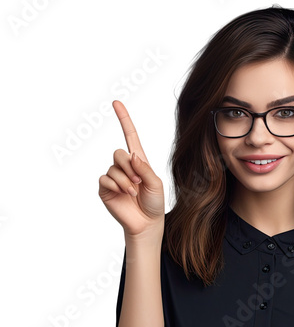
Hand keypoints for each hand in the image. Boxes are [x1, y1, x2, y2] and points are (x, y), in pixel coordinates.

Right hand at [98, 100, 164, 238]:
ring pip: (113, 168)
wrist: (147, 223)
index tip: (116, 102)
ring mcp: (113, 177)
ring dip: (125, 180)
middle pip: (118, 152)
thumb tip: (132, 155)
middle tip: (138, 182)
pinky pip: (105, 179)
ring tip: (133, 192)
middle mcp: (124, 167)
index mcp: (139, 161)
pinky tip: (124, 194)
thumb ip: (145, 168)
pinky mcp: (105, 189)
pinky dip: (116, 186)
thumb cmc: (154, 203)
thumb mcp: (155, 183)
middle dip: (129, 167)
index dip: (124, 119)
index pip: (130, 136)